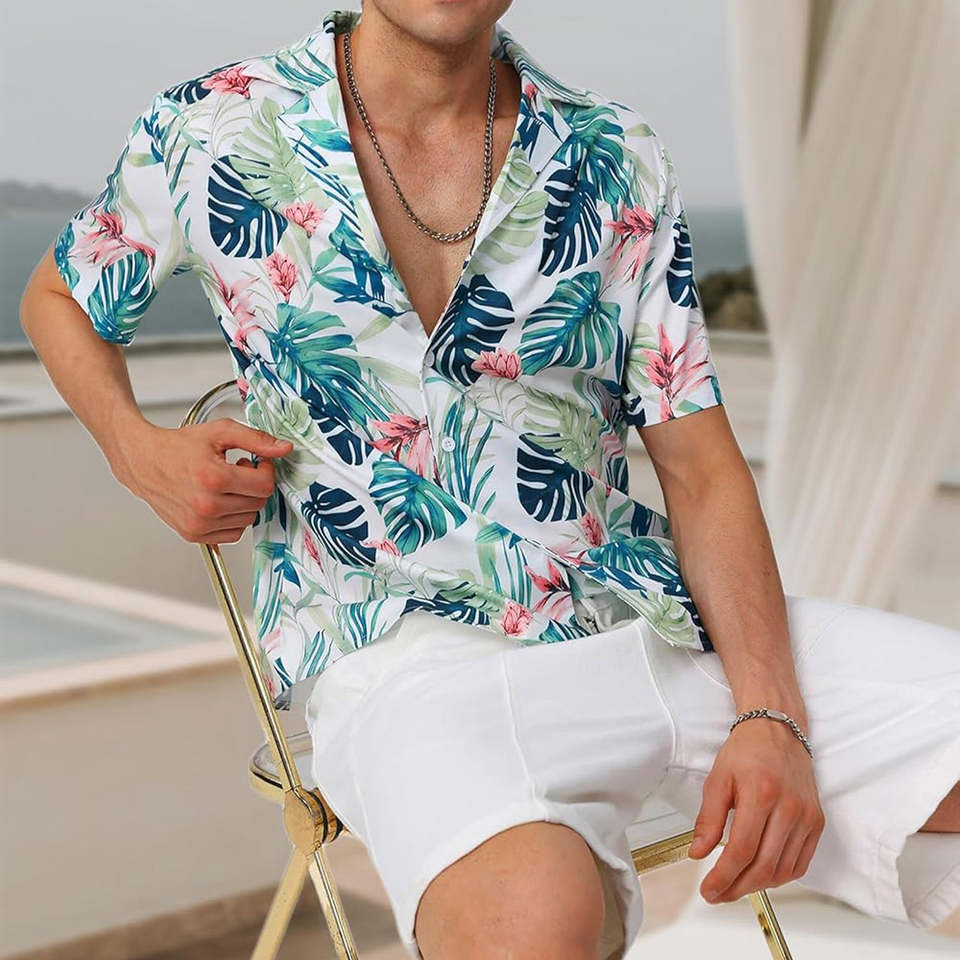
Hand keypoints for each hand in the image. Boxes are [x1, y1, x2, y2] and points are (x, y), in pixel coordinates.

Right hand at [113, 416, 293, 543]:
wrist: (144, 462)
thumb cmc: (178, 447)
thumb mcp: (219, 432)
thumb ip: (255, 439)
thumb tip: (284, 449)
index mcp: (213, 479)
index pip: (264, 485)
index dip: (266, 470)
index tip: (255, 461)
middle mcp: (206, 506)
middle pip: (259, 502)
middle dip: (254, 484)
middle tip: (237, 469)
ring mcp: (199, 524)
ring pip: (249, 518)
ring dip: (244, 501)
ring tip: (225, 484)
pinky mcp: (194, 535)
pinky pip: (234, 532)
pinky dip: (233, 517)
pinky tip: (219, 499)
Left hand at [687, 715, 824, 903]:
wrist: (777, 731)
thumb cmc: (746, 751)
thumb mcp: (717, 779)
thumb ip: (708, 819)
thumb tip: (698, 853)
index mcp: (760, 793)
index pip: (742, 850)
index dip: (724, 877)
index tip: (709, 890)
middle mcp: (789, 807)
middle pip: (764, 866)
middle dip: (737, 888)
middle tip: (718, 894)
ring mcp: (807, 817)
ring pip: (783, 870)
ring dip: (757, 886)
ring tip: (735, 885)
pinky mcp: (817, 822)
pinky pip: (800, 863)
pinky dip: (780, 876)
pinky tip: (760, 875)